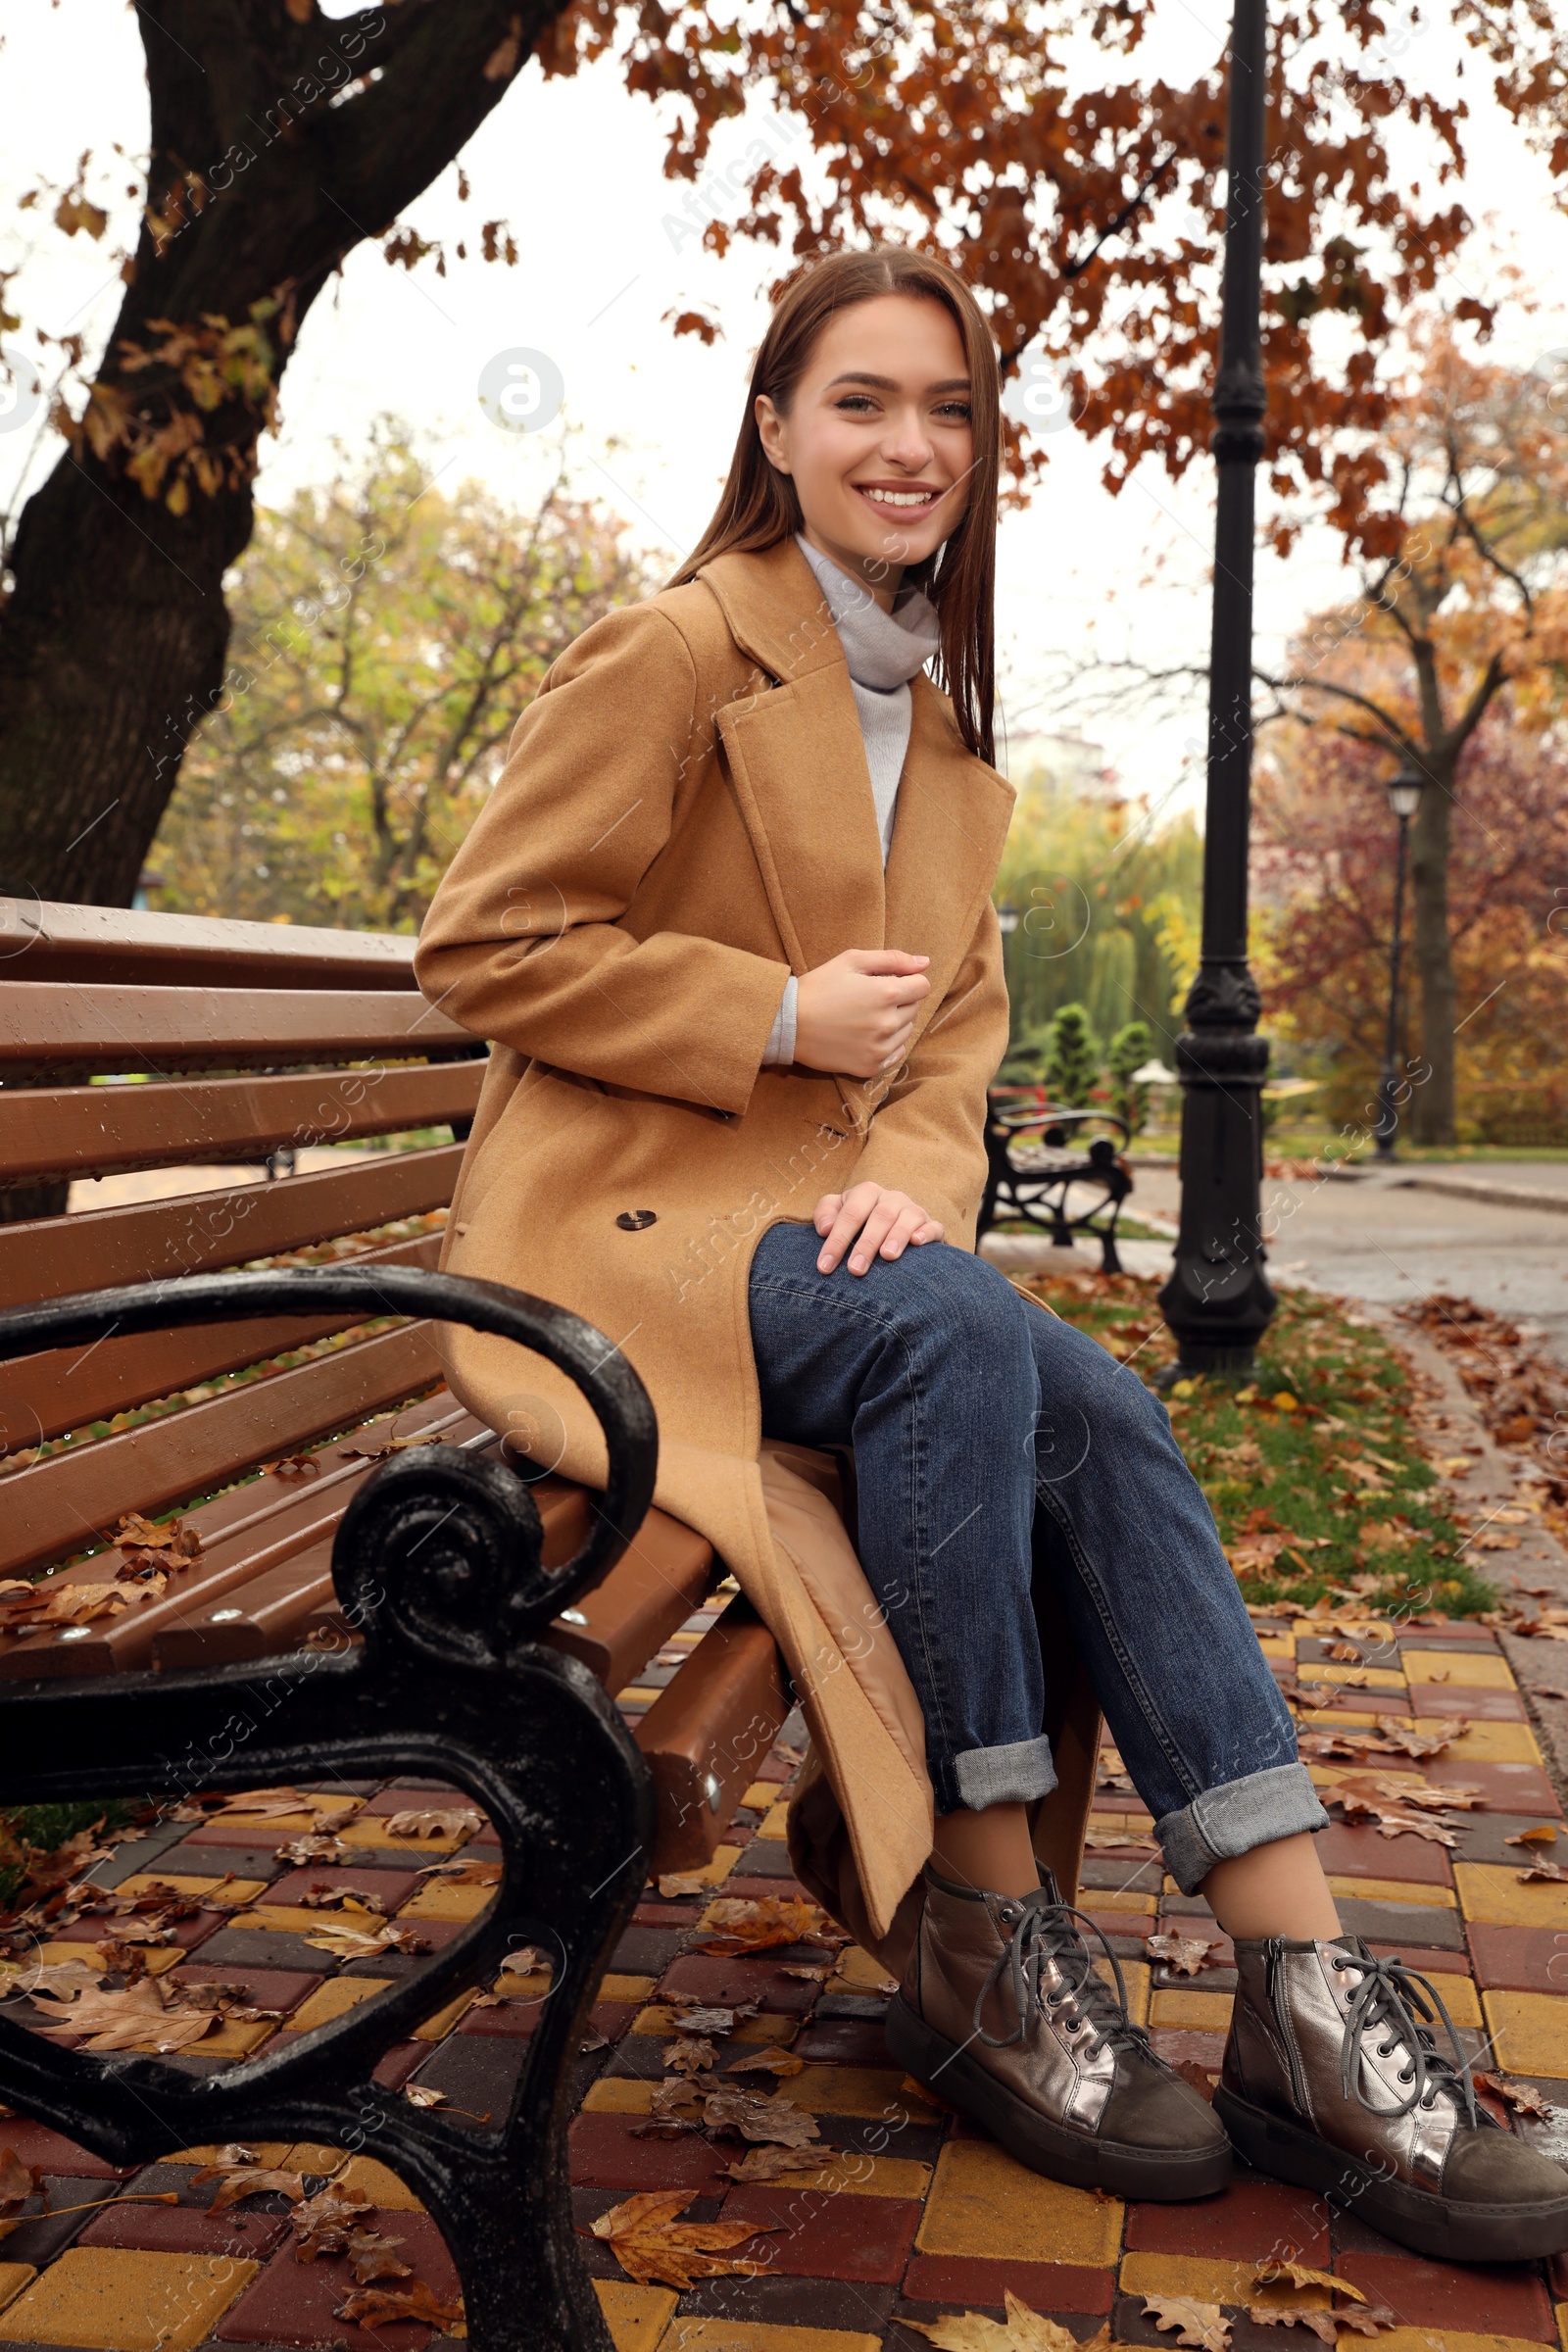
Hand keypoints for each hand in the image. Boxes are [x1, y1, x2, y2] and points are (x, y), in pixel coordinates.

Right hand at [793, 948, 929, 1078]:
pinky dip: (887, 1044)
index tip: (887, 982)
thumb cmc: (819, 987)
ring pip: (906, 1031)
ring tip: (864, 1018)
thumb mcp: (852, 961)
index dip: (907, 981)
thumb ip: (892, 959)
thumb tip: (925, 962)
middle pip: (915, 1008)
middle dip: (899, 1001)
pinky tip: (865, 1035)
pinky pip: (896, 1054)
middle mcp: (888, 1023)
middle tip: (869, 999)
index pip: (922, 987)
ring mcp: (880, 1048)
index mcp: (886, 993)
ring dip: (893, 1022)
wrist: (788, 1023)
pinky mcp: (870, 1066)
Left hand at [813, 1182, 944, 1275]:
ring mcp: (913, 1210)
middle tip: (855, 1270)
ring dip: (897, 1237)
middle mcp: (891, 1198)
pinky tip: (917, 1243)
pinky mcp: (932, 1225)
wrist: (891, 1223)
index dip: (837, 1240)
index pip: (850, 1213)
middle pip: (880, 1216)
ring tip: (887, 1257)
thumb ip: (825, 1213)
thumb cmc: (859, 1221)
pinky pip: (933, 1226)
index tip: (825, 1266)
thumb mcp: (838, 1211)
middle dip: (866, 1244)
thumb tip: (825, 1228)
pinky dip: (926, 1233)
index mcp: (867, 1192)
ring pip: (908, 1218)